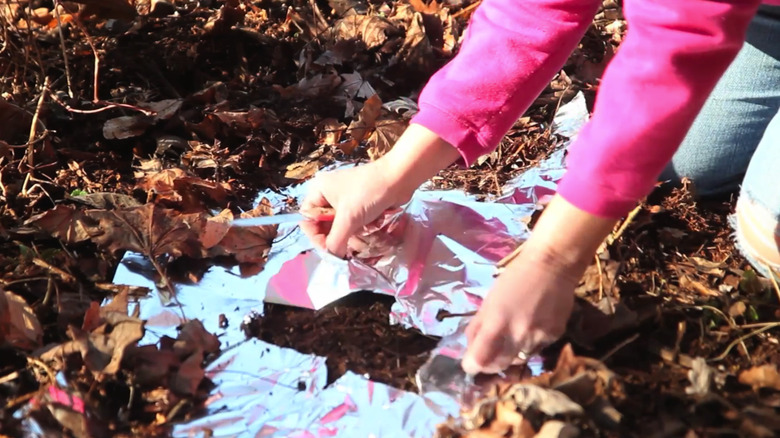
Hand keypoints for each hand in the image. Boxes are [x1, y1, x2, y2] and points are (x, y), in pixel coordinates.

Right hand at [300, 124, 460, 256]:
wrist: (398, 178)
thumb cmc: (369, 193)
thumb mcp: (348, 218)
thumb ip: (335, 241)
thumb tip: (332, 257)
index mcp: (318, 191)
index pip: (307, 219)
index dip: (316, 236)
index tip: (330, 249)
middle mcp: (328, 194)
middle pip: (323, 224)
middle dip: (335, 238)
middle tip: (345, 249)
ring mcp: (345, 200)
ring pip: (339, 226)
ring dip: (348, 236)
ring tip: (359, 241)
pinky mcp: (359, 205)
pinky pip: (352, 223)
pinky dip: (358, 231)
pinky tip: (366, 234)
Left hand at [461, 194, 618, 373]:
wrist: (552, 265)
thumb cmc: (514, 279)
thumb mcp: (489, 301)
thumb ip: (478, 327)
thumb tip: (470, 349)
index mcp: (496, 323)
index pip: (479, 360)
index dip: (472, 365)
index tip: (470, 363)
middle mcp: (518, 335)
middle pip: (499, 365)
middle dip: (490, 365)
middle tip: (487, 356)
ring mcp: (538, 337)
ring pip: (519, 358)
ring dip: (511, 353)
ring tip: (511, 335)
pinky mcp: (555, 336)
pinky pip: (537, 349)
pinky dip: (529, 344)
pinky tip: (531, 326)